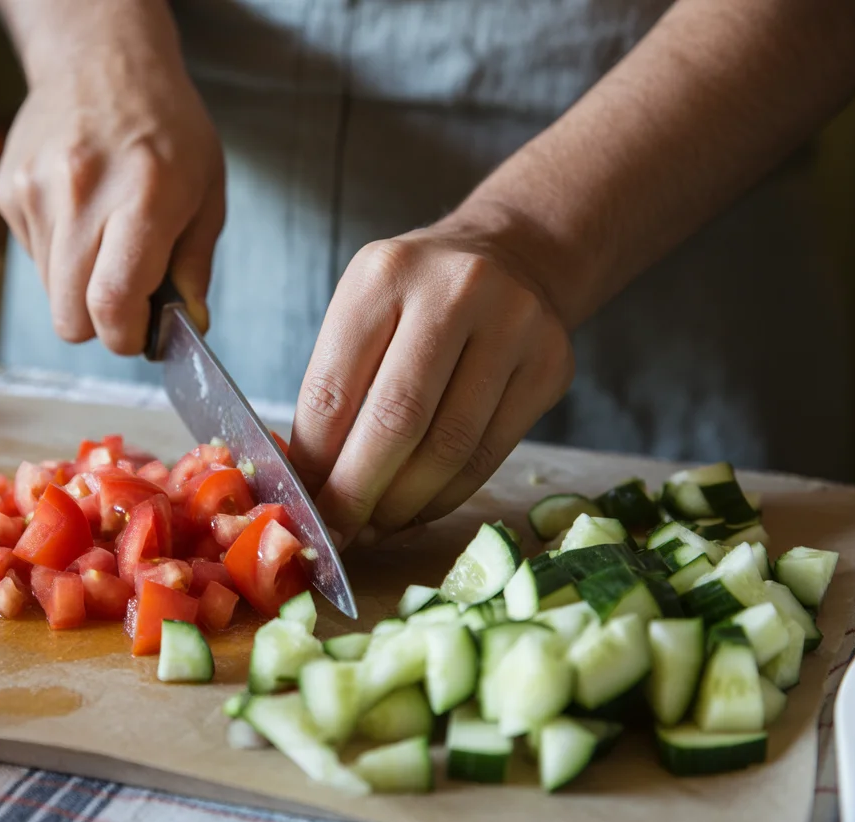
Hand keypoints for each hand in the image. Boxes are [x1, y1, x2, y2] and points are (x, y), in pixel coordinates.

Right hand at [0, 35, 224, 353]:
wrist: (100, 60)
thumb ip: (194, 266)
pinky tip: (79, 211)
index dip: (125, 338)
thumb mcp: (207, 191)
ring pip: (50, 292)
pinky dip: (59, 252)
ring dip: (79, 284)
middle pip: (69, 316)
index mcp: (142, 197)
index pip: (112, 303)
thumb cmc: (165, 127)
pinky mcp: (8, 191)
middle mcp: (81, 194)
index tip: (139, 335)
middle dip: (99, 324)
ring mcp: (36, 192)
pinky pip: (33, 257)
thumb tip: (184, 327)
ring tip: (105, 235)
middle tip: (126, 297)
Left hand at [288, 224, 574, 547]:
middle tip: (338, 533)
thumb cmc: (416, 299)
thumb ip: (337, 387)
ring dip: (403, 505)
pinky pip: (489, 455)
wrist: (512, 256)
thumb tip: (313, 485)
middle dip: (357, 493)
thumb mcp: (364, 312)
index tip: (304, 506)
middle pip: (396, 421)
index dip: (315, 462)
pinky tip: (418, 509)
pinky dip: (445, 496)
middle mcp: (454, 291)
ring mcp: (513, 326)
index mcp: (384, 274)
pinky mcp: (550, 366)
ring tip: (376, 526)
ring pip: (449, 448)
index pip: (335, 389)